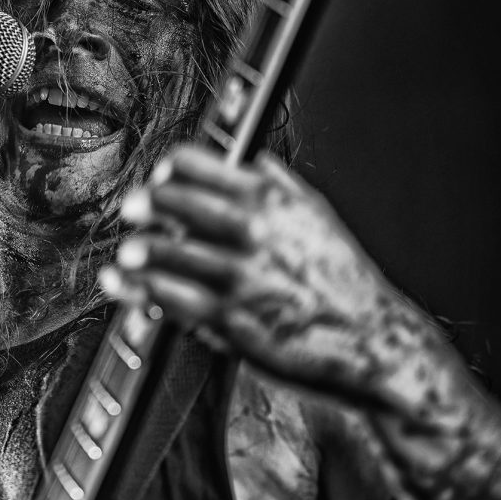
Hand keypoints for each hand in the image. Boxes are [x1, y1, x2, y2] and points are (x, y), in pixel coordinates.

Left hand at [99, 144, 448, 413]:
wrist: (372, 340)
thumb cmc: (343, 280)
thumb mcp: (318, 216)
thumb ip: (280, 185)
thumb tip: (251, 159)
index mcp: (271, 201)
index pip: (202, 166)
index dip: (173, 168)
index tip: (161, 174)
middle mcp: (254, 233)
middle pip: (180, 205)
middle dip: (149, 203)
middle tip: (132, 209)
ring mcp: (240, 276)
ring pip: (171, 254)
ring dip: (142, 251)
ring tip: (128, 253)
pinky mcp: (231, 320)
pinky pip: (175, 300)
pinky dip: (144, 293)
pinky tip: (130, 288)